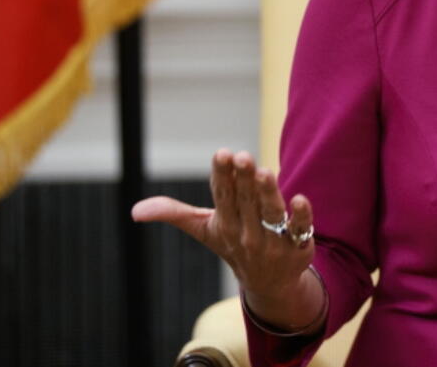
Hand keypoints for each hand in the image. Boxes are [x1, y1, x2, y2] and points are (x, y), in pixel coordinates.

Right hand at [131, 149, 322, 328]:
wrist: (268, 283)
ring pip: (271, 213)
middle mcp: (247, 231)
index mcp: (225, 223)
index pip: (222, 196)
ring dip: (268, 194)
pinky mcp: (298, 243)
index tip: (222, 154)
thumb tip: (134, 210)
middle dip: (244, 179)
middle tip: (243, 156)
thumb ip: (174, 213)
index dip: (222, 175)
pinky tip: (301, 198)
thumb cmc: (233, 244)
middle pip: (246, 201)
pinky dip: (302, 216)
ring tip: (265, 172)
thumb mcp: (204, 229)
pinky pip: (300, 228)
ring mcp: (273, 239)